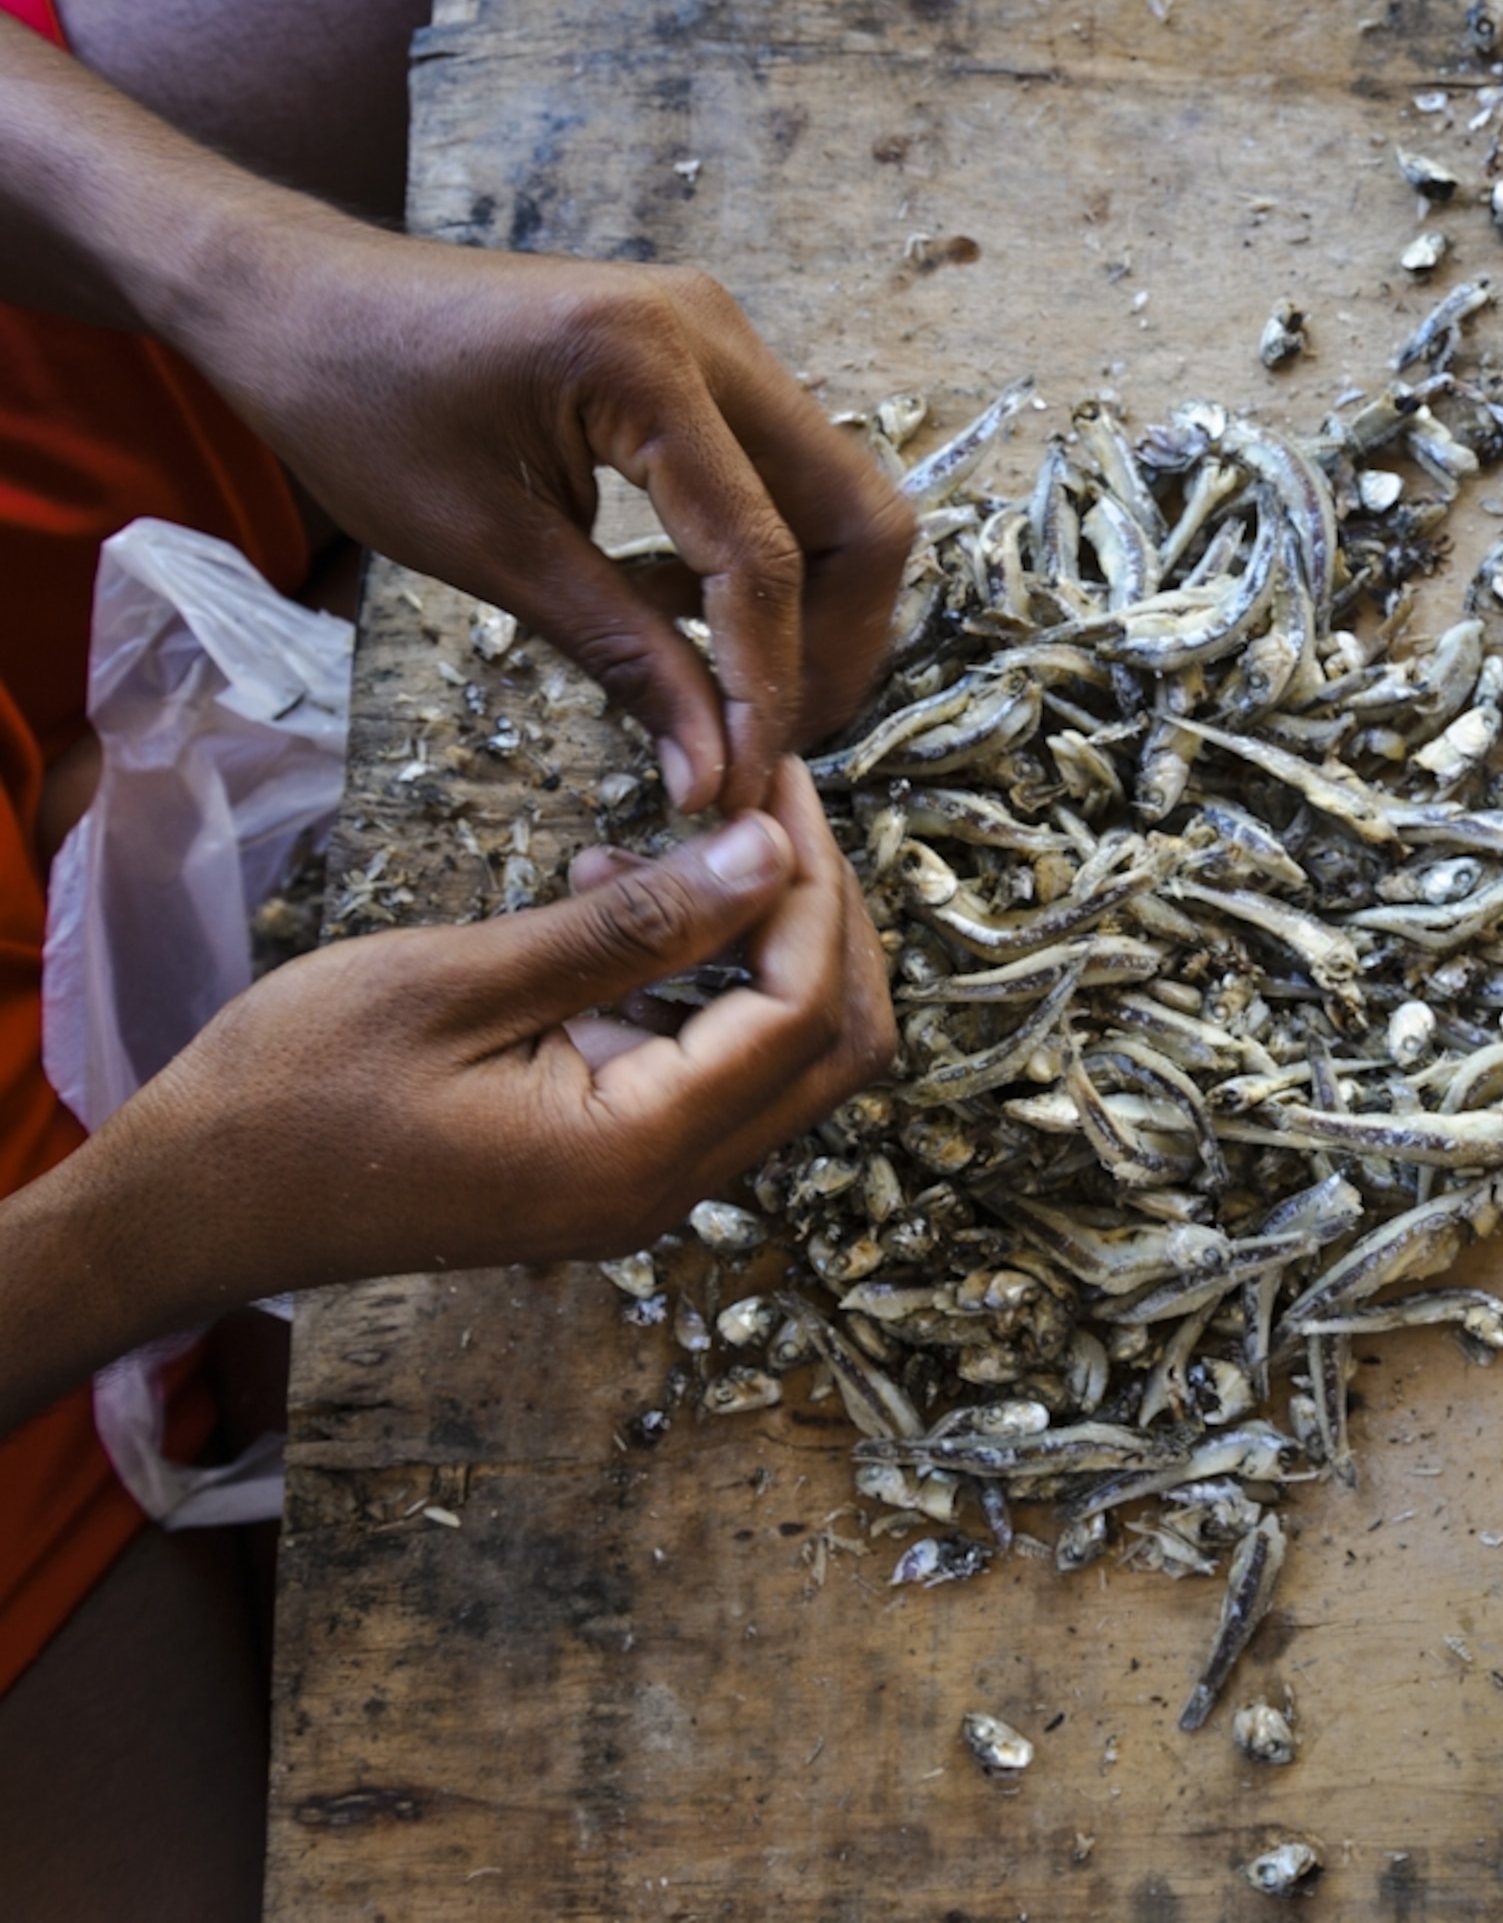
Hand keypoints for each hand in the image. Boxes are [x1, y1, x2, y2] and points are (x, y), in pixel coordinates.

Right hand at [74, 759, 891, 1302]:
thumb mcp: (461, 982)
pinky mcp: (608, 1165)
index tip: (778, 779)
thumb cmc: (291, 1093)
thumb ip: (632, 927)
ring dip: (761, 944)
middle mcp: (665, 1189)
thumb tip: (771, 853)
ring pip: (782, 1059)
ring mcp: (641, 1187)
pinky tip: (611, 899)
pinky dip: (698, 982)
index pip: (805, 1013)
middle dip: (821, 916)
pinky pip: (707, 1070)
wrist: (190, 1206)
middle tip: (766, 802)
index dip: (815, 887)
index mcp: (637, 1154)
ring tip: (671, 841)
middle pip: (829, 1048)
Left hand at [184, 225, 914, 811]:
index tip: (736, 783)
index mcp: (644, 364)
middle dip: (833, 646)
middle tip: (768, 739)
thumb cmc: (355, 406)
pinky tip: (678, 606)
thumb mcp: (486, 551)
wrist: (294, 296)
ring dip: (806, 609)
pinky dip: (762, 561)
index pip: (761, 554)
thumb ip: (621, 657)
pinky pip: (785, 478)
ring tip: (721, 687)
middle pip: (858, 517)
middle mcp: (713, 333)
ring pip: (839, 501)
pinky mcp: (709, 360)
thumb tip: (710, 773)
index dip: (764, 685)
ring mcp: (721, 338)